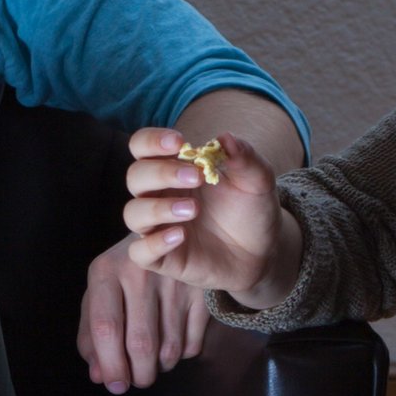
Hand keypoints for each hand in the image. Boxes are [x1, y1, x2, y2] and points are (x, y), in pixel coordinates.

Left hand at [77, 243, 226, 393]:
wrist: (164, 232)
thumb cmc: (122, 274)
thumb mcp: (98, 295)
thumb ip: (90, 335)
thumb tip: (100, 377)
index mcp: (105, 271)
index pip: (105, 328)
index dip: (110, 364)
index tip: (114, 385)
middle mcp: (139, 272)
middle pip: (141, 343)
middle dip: (138, 374)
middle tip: (136, 381)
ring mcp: (174, 280)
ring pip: (170, 347)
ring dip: (160, 367)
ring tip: (152, 364)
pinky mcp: (200, 290)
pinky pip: (193, 341)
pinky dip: (182, 355)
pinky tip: (172, 346)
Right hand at [111, 124, 289, 305]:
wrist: (262, 252)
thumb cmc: (250, 210)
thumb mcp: (257, 181)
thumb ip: (245, 158)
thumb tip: (225, 138)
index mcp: (173, 168)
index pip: (142, 146)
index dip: (151, 141)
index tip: (179, 142)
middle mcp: (158, 195)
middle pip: (135, 177)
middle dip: (162, 173)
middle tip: (197, 177)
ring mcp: (157, 227)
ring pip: (133, 214)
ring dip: (157, 208)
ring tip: (192, 209)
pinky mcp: (162, 257)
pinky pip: (140, 252)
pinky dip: (155, 243)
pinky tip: (180, 236)